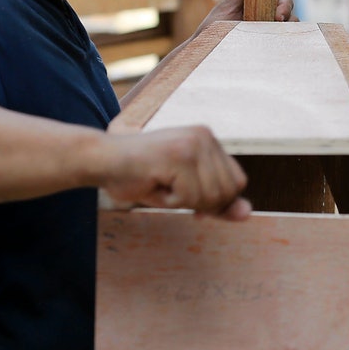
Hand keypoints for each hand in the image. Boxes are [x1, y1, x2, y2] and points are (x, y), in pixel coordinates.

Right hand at [102, 126, 250, 220]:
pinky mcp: (179, 155)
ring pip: (210, 197)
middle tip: (168, 188)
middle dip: (198, 203)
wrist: (101, 160)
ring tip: (159, 183)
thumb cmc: (139, 176)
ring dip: (182, 202)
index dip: (216, 200)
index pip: (236, 182)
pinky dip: (169, 201)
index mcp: (209, 140)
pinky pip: (189, 198)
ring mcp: (193, 143)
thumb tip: (247, 213)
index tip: (188, 198)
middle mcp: (205, 136)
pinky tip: (153, 183)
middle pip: (227, 192)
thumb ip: (217, 202)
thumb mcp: (184, 193)